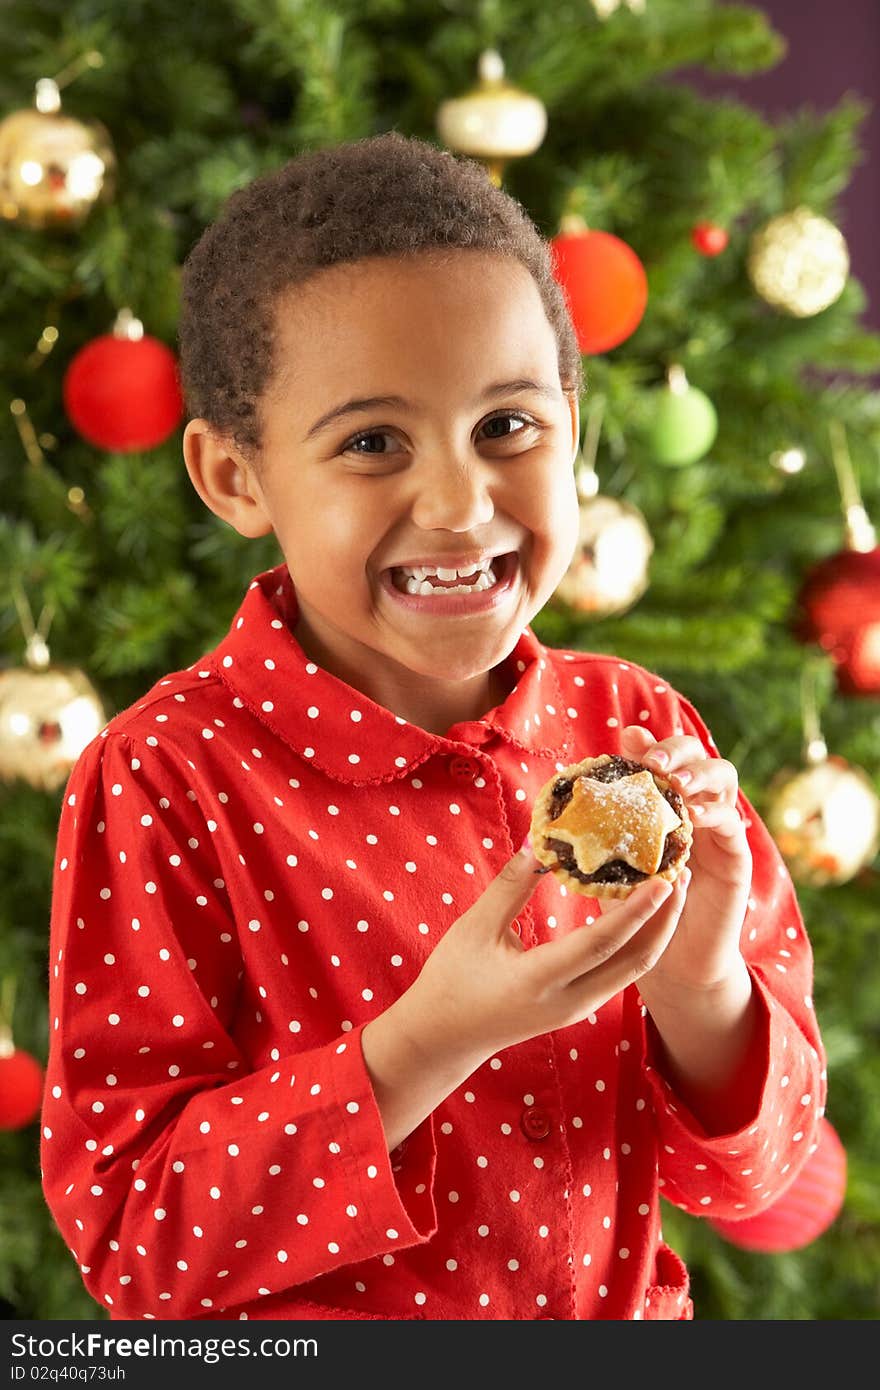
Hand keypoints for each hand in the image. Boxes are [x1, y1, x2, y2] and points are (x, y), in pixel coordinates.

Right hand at [403, 841, 686, 1065]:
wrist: (445, 1036)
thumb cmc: (452, 978)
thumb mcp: (475, 928)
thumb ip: (511, 886)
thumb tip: (542, 841)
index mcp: (538, 980)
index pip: (600, 945)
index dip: (635, 912)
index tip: (663, 880)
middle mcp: (568, 1001)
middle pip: (634, 963)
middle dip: (665, 920)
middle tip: (682, 873)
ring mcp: (577, 1009)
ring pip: (633, 971)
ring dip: (657, 931)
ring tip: (672, 888)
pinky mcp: (579, 1008)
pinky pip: (619, 974)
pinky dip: (638, 943)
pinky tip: (642, 914)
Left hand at [614, 724, 752, 996]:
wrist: (671, 964)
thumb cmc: (634, 913)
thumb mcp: (611, 866)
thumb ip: (600, 832)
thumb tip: (569, 800)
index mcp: (663, 804)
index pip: (662, 758)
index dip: (648, 743)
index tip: (628, 739)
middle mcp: (695, 807)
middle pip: (697, 757)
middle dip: (677, 750)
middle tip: (653, 761)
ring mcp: (719, 829)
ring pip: (723, 779)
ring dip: (700, 774)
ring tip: (677, 783)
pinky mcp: (736, 857)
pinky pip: (733, 824)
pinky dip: (716, 813)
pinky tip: (695, 817)